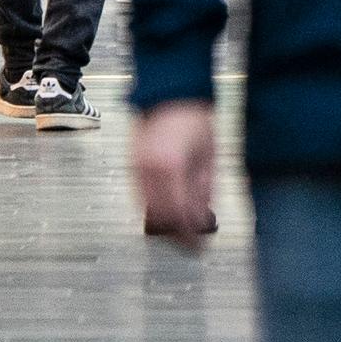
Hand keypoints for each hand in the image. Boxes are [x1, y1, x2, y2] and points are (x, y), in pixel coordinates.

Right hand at [132, 101, 217, 243]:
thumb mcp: (209, 156)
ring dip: (164, 226)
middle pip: (159, 217)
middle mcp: (147, 170)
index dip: (189, 235)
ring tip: (182, 233)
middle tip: (192, 246)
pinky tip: (169, 215)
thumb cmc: (194, 118)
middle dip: (176, 236)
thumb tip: (202, 219)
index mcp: (170, 166)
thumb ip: (205, 189)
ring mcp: (135, 168)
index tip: (199, 247)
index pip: (178, 214)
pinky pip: (141, 199)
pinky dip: (155, 211)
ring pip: (147, 211)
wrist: (170, 94)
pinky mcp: (131, 166)